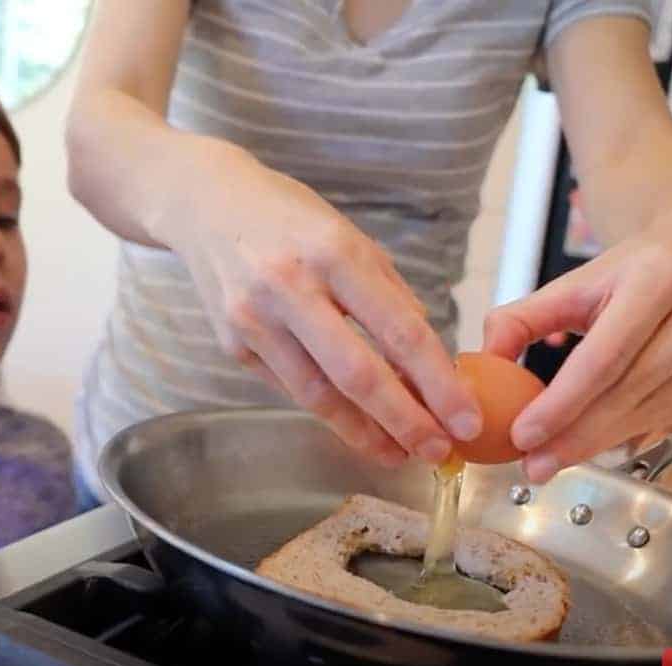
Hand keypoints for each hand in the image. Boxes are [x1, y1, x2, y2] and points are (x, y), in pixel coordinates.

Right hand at [166, 145, 482, 465]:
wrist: (206, 206)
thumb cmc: (289, 218)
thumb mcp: (349, 238)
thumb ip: (389, 298)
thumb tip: (429, 365)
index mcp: (334, 254)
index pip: (400, 331)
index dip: (438, 384)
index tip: (465, 420)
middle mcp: (290, 288)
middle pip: (358, 375)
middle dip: (404, 421)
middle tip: (437, 452)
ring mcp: (254, 321)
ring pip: (318, 395)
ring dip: (364, 432)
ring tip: (398, 453)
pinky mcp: (233, 345)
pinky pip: (290, 386)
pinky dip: (328, 410)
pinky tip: (355, 425)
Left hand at [483, 207, 671, 482]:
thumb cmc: (633, 269)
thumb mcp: (574, 281)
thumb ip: (520, 319)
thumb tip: (481, 363)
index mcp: (662, 276)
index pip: (604, 356)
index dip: (562, 403)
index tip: (523, 435)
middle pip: (629, 391)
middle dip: (574, 435)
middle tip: (532, 465)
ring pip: (654, 411)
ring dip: (600, 441)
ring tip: (553, 458)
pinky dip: (632, 432)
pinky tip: (599, 439)